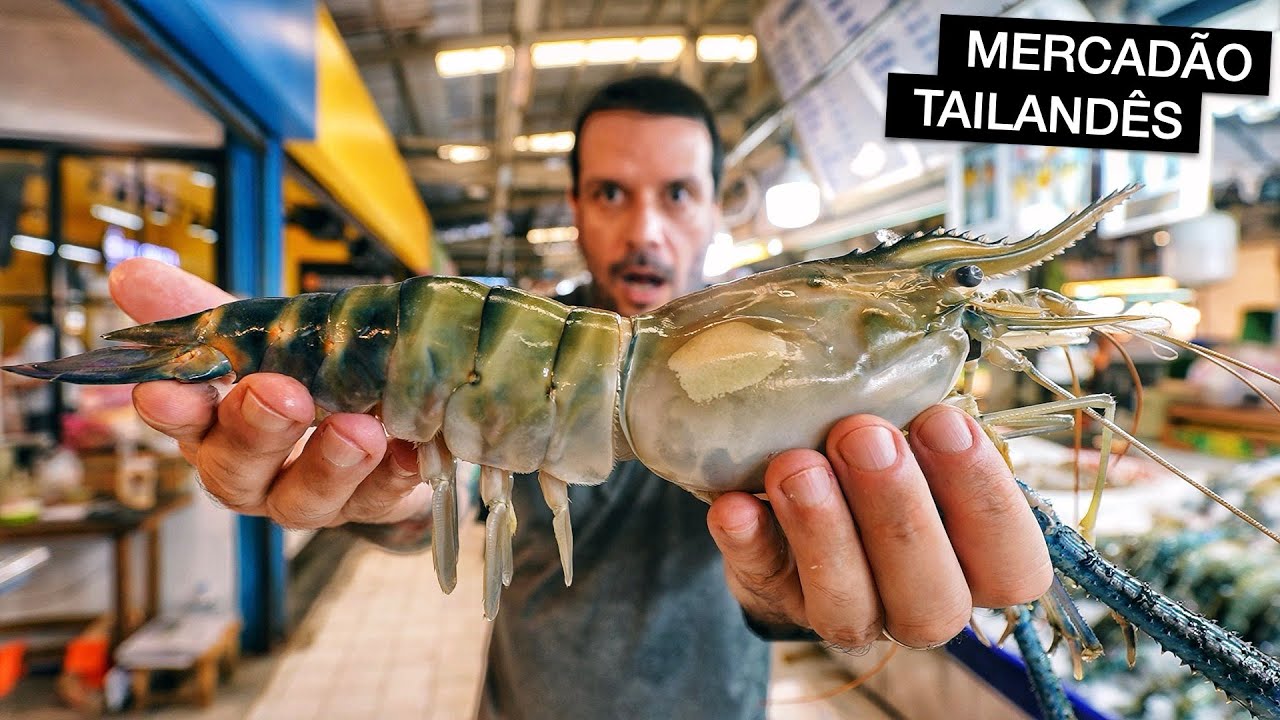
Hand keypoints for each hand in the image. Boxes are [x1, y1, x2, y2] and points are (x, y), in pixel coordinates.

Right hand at [109, 258, 429, 528]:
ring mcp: (314, 495)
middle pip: (237, 468)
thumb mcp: (265, 337)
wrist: (392, 418)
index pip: (183, 423)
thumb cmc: (313, 379)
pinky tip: (409, 450)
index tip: (163, 389)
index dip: (173, 410)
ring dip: (330, 461)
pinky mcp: (373, 503)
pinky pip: (381, 498)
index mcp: (218, 427)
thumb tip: (130, 274)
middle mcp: (258, 472)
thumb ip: (207, 311)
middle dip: (256, 431)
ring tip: (358, 429)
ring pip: (306, 496)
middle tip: (281, 395)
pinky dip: (395, 473)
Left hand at [707, 404, 1052, 649]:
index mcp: (977, 566)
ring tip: (797, 464)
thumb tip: (903, 345)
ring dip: (823, 532)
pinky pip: (760, 583)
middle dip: (899, 512)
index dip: (985, 498)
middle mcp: (921, 605)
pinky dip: (747, 543)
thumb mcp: (914, 437)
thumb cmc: (878, 458)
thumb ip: (919, 417)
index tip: (944, 419)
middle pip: (933, 599)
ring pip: (848, 609)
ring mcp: (847, 613)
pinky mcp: (773, 600)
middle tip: (863, 436)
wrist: (797, 499)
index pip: (1015, 565)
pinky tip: (733, 505)